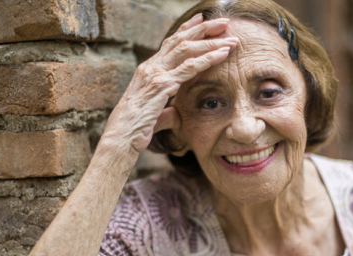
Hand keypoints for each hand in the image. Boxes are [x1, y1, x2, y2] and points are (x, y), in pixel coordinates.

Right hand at [100, 14, 238, 154]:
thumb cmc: (135, 128)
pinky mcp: (162, 85)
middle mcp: (151, 67)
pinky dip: (208, 59)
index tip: (202, 21)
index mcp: (148, 70)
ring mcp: (156, 74)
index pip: (170, 43)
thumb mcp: (154, 114)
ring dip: (211, 42)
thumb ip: (166, 110)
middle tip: (223, 22)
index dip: (187, 29)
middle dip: (204, 29)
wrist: (121, 137)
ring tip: (231, 38)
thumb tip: (174, 113)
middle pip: (180, 40)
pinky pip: (189, 68)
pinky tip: (223, 54)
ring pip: (187, 49)